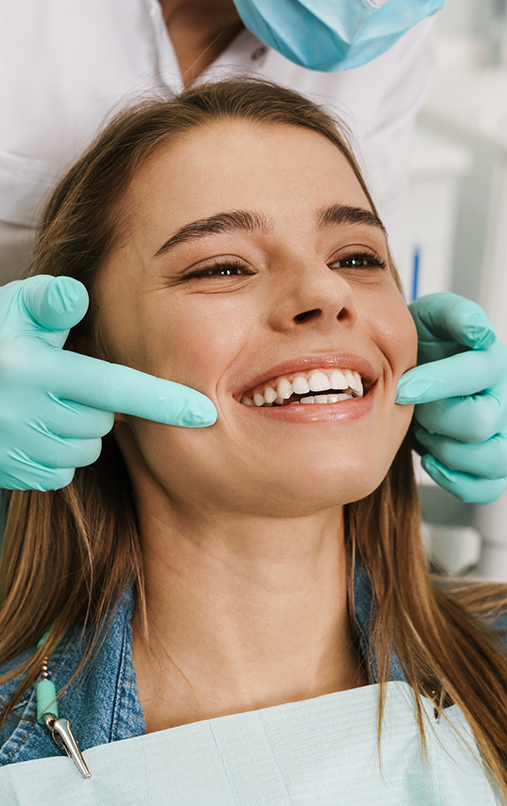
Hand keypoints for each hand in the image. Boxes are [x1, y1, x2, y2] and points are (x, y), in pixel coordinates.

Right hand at [0, 275, 216, 490]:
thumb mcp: (13, 311)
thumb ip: (49, 302)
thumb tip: (78, 294)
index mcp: (34, 371)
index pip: (113, 388)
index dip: (162, 401)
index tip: (204, 413)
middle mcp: (25, 415)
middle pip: (103, 421)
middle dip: (98, 404)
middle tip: (68, 381)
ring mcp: (17, 450)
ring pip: (85, 449)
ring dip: (79, 430)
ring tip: (48, 404)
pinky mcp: (13, 474)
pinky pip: (62, 472)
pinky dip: (60, 453)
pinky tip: (36, 430)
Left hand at [395, 293, 506, 503]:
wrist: (414, 373)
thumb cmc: (423, 345)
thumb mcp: (432, 317)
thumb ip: (454, 315)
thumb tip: (479, 332)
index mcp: (494, 361)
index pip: (479, 374)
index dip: (437, 383)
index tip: (402, 388)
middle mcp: (506, 399)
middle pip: (481, 422)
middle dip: (436, 417)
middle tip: (414, 408)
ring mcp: (503, 434)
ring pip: (493, 459)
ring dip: (448, 451)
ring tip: (426, 432)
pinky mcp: (493, 465)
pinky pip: (488, 487)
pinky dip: (457, 480)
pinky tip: (432, 460)